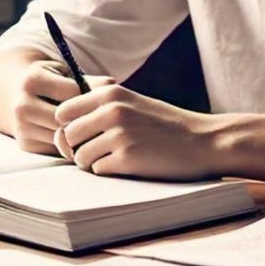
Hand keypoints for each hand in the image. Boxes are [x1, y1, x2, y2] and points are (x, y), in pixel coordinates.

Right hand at [10, 60, 113, 154]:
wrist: (16, 93)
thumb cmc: (50, 81)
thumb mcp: (64, 73)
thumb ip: (89, 81)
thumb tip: (115, 86)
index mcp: (32, 80)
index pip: (71, 94)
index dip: (84, 95)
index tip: (87, 95)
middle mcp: (22, 104)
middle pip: (66, 118)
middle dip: (82, 118)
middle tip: (95, 116)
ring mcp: (22, 127)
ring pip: (62, 137)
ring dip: (78, 135)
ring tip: (88, 127)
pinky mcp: (26, 144)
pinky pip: (55, 149)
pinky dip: (68, 145)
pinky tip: (74, 137)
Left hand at [54, 85, 218, 178]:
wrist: (202, 140)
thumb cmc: (165, 124)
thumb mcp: (132, 102)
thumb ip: (99, 109)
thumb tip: (62, 129)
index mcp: (110, 93)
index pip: (62, 110)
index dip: (68, 126)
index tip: (82, 135)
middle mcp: (111, 110)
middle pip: (66, 136)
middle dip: (76, 148)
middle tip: (97, 153)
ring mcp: (119, 134)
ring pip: (79, 156)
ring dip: (92, 162)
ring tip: (114, 158)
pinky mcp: (128, 158)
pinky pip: (98, 170)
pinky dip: (108, 172)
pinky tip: (127, 165)